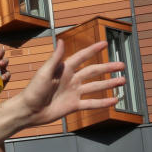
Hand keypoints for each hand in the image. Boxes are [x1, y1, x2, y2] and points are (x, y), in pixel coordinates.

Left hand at [10, 39, 124, 128]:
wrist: (29, 111)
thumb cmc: (33, 91)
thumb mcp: (44, 73)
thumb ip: (55, 58)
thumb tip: (61, 40)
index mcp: (64, 69)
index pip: (82, 57)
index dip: (93, 50)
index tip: (105, 43)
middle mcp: (71, 79)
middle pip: (93, 71)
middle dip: (108, 68)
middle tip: (122, 65)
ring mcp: (73, 92)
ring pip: (95, 86)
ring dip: (109, 84)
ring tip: (122, 81)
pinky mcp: (73, 105)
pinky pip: (91, 103)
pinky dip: (102, 103)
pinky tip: (114, 100)